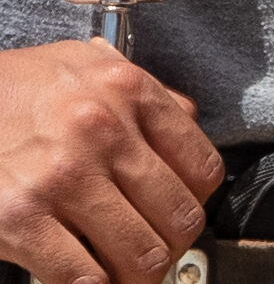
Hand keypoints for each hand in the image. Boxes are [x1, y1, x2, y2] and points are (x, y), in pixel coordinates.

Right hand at [0, 40, 222, 283]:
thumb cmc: (16, 86)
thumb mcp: (89, 64)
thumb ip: (144, 93)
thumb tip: (188, 122)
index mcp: (128, 90)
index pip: (202, 166)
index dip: (196, 202)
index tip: (180, 214)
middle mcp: (104, 131)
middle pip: (178, 217)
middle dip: (170, 245)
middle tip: (153, 252)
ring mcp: (64, 177)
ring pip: (141, 254)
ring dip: (136, 274)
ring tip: (122, 271)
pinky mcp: (22, 218)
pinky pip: (83, 277)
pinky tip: (86, 279)